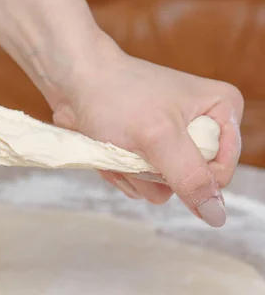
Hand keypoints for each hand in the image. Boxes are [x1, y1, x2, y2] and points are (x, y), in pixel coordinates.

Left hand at [46, 34, 243, 226]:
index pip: (221, 173)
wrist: (73, 80)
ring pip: (159, 187)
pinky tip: (106, 149)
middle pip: (187, 182)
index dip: (188, 175)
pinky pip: (137, 181)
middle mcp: (200, 126)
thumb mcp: (159, 137)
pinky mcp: (143, 150)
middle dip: (152, 172)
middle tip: (133, 145)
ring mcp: (170, 140)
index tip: (159, 152)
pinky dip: (118, 171)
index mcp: (221, 111)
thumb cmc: (115, 95)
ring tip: (116, 144)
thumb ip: (190, 177)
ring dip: (131, 173)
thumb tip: (217, 214)